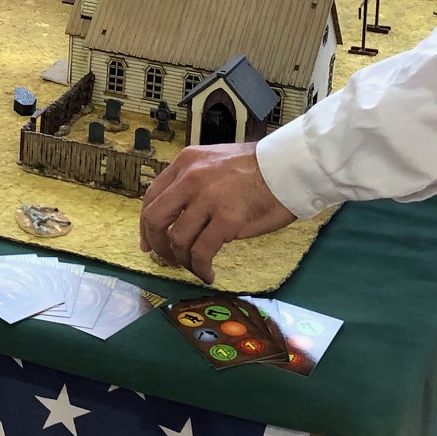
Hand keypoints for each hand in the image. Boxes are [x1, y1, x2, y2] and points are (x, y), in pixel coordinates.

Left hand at [138, 144, 295, 285]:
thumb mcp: (216, 162)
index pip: (151, 197)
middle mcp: (190, 179)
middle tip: (166, 259)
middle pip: (155, 219)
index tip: (149, 243)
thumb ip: (194, 181)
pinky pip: (201, 252)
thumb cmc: (259, 167)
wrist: (290, 167)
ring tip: (195, 268)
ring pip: (177, 239)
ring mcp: (208, 199)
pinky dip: (200, 267)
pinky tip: (208, 273)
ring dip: (182, 260)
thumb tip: (178, 212)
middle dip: (156, 245)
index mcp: (185, 163)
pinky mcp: (227, 219)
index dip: (146, 225)